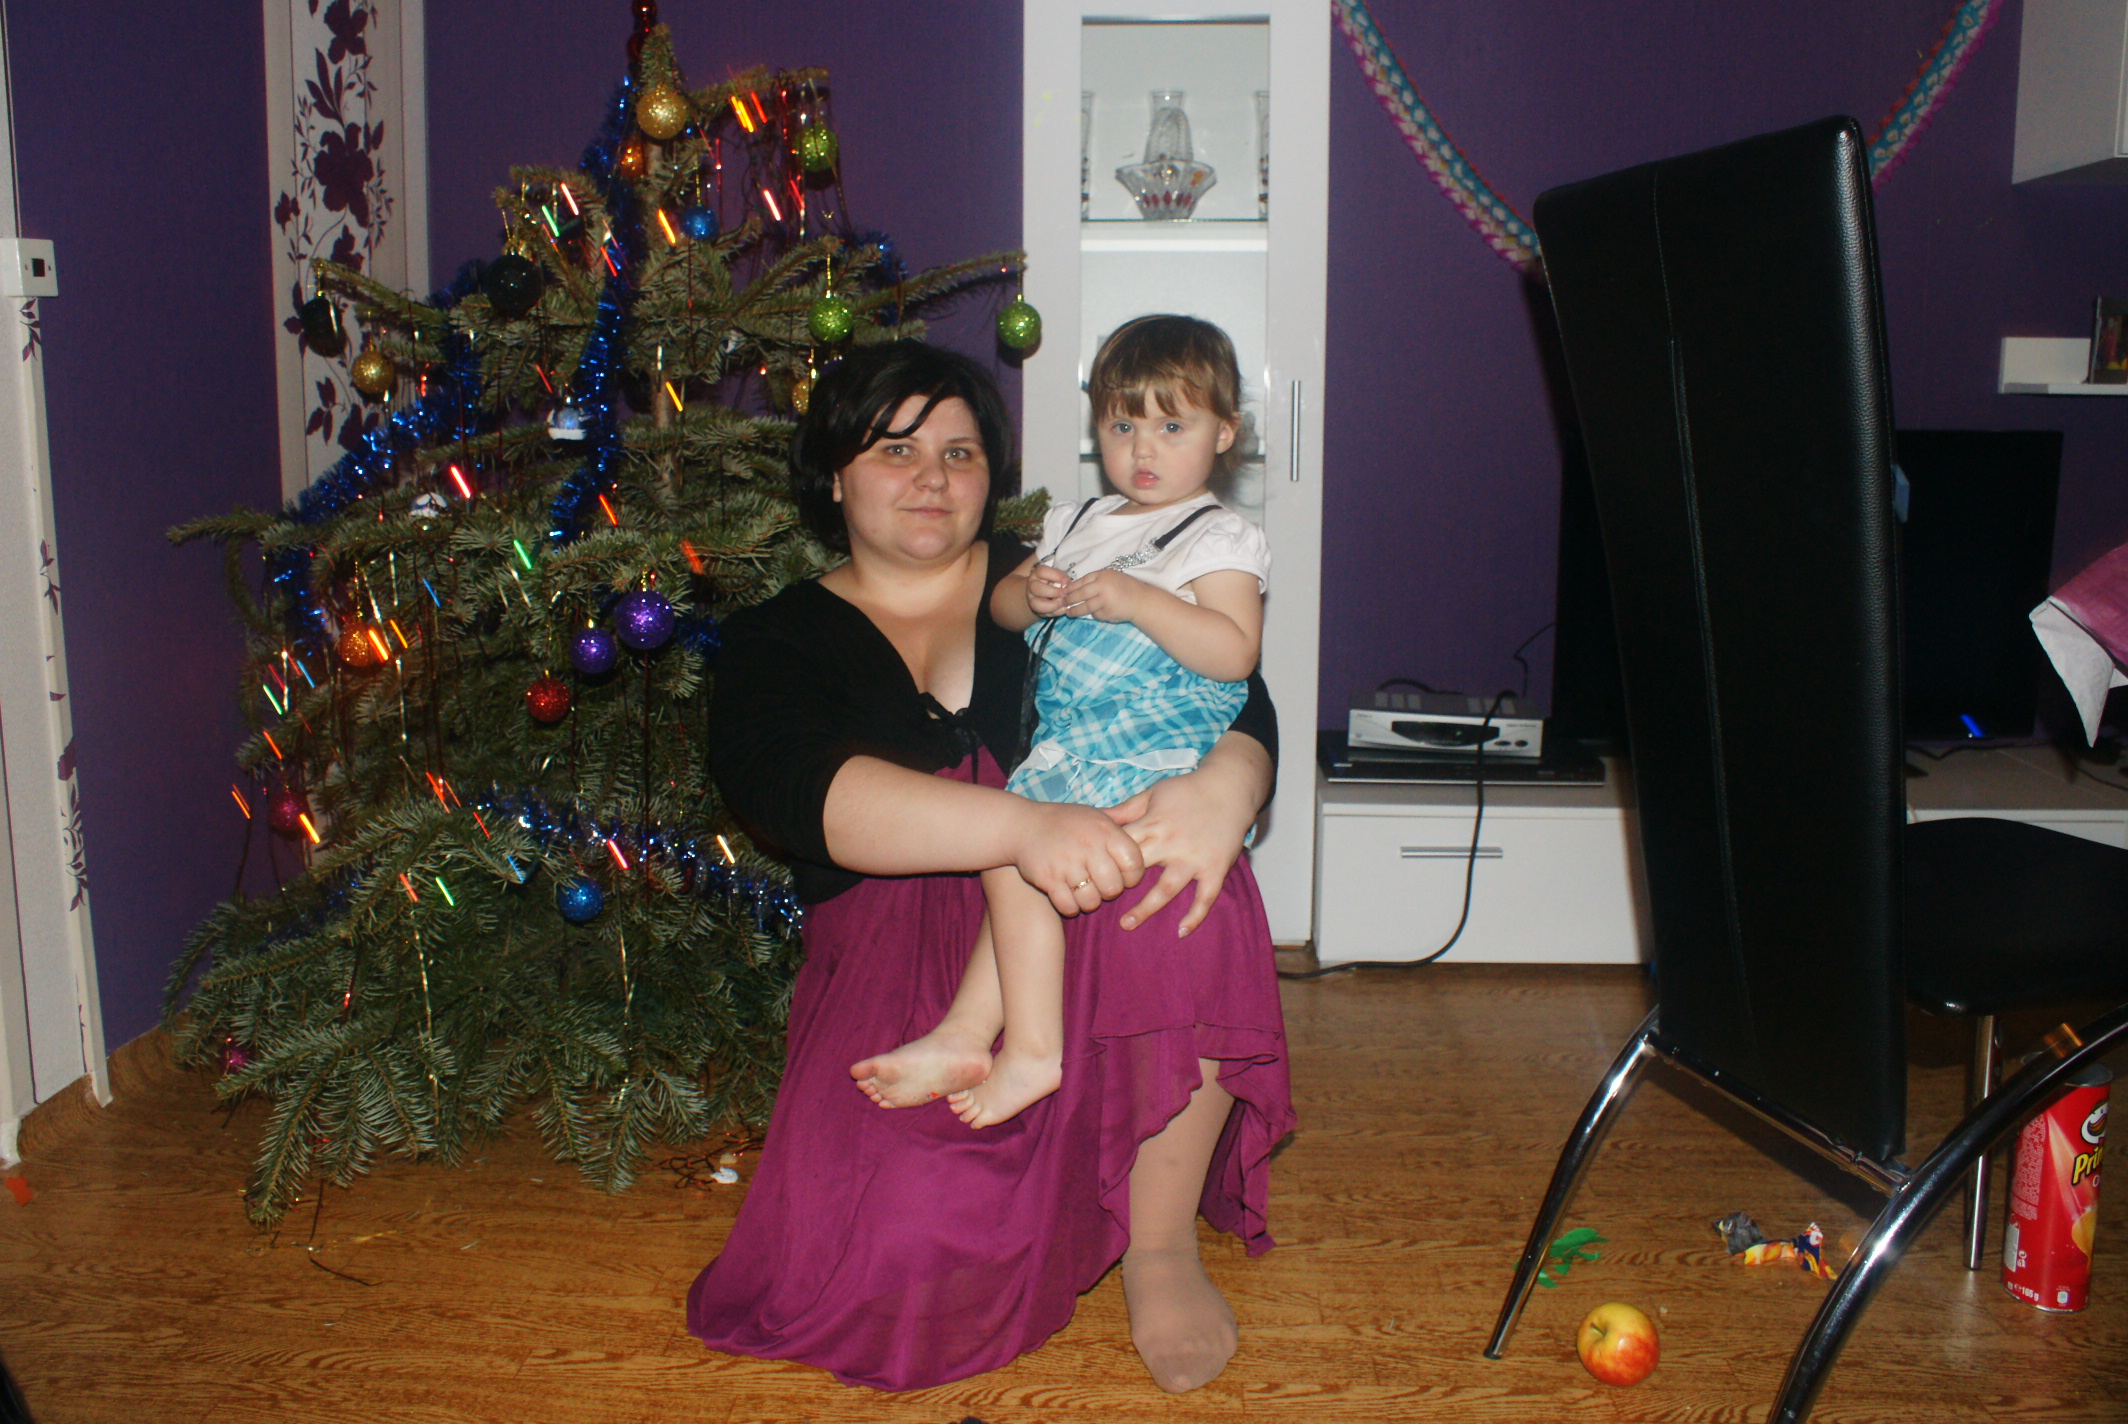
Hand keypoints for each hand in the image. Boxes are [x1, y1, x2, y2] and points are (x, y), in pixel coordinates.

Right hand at [1009, 798, 1146, 915]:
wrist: (1022, 825)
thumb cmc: (1065, 823)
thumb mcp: (1096, 816)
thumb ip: (1121, 830)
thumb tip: (1151, 839)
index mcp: (1105, 831)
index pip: (1134, 864)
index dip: (1132, 876)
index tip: (1123, 876)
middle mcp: (1088, 847)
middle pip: (1114, 888)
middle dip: (1109, 892)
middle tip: (1101, 885)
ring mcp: (1067, 864)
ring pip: (1092, 901)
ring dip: (1089, 902)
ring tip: (1084, 892)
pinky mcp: (1048, 879)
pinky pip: (1069, 906)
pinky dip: (1071, 907)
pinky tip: (1068, 897)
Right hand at [1025, 562, 1070, 617]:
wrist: (1045, 594)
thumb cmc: (1055, 582)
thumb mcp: (1058, 576)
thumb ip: (1062, 578)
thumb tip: (1068, 584)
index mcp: (1037, 574)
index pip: (1042, 571)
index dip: (1056, 576)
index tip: (1066, 581)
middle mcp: (1031, 586)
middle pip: (1036, 588)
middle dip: (1053, 592)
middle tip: (1064, 594)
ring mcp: (1032, 600)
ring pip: (1038, 605)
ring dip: (1053, 605)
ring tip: (1064, 603)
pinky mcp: (1038, 611)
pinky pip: (1046, 614)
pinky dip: (1057, 612)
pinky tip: (1064, 608)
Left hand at [1060, 568, 1142, 623]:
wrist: (1141, 601)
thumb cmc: (1126, 587)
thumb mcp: (1111, 577)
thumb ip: (1096, 580)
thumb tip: (1074, 587)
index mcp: (1103, 575)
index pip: (1082, 581)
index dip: (1070, 587)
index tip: (1063, 591)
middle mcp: (1102, 587)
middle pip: (1080, 594)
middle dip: (1069, 599)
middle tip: (1062, 603)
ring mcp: (1105, 601)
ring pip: (1085, 607)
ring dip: (1075, 611)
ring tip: (1068, 613)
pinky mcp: (1107, 613)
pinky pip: (1096, 614)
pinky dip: (1094, 614)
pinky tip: (1097, 613)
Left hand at [1104, 743, 1265, 934]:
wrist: (1228, 787)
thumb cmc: (1187, 790)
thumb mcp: (1152, 794)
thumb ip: (1125, 810)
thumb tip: (1096, 817)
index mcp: (1153, 825)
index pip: (1122, 848)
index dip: (1105, 861)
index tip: (1091, 873)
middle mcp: (1172, 844)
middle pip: (1138, 870)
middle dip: (1117, 885)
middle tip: (1098, 901)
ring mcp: (1194, 859)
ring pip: (1167, 888)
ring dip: (1146, 908)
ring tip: (1127, 924)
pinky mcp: (1215, 868)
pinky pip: (1205, 897)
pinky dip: (1195, 915)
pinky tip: (1181, 932)